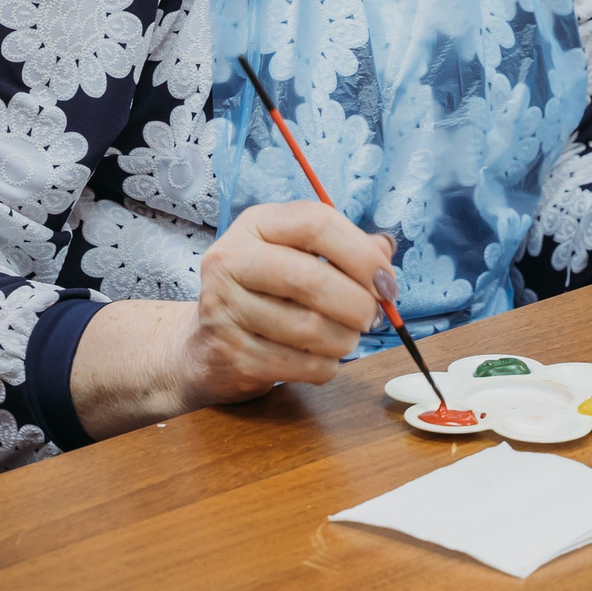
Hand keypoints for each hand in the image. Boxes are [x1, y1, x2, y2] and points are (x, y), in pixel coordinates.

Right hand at [165, 200, 393, 408]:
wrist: (205, 345)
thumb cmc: (266, 293)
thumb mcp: (298, 255)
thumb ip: (344, 250)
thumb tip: (385, 249)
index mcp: (255, 224)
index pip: (316, 223)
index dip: (362, 253)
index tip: (386, 281)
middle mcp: (231, 260)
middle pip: (312, 279)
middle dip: (358, 303)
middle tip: (373, 317)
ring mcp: (225, 309)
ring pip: (310, 328)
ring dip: (345, 339)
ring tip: (347, 338)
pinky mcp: (230, 354)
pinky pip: (300, 365)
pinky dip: (325, 366)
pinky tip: (322, 359)